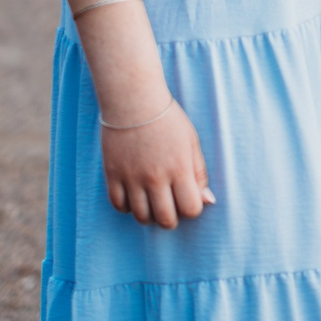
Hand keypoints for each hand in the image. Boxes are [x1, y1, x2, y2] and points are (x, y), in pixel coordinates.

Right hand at [100, 102, 213, 227]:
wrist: (134, 101)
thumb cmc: (168, 120)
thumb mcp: (192, 142)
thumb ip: (199, 174)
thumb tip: (207, 201)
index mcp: (180, 168)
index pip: (191, 209)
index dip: (192, 208)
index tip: (188, 199)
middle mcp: (156, 177)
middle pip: (166, 219)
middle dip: (171, 218)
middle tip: (170, 206)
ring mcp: (132, 178)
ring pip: (141, 217)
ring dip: (149, 215)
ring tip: (152, 202)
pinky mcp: (113, 175)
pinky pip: (118, 205)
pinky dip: (127, 207)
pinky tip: (134, 196)